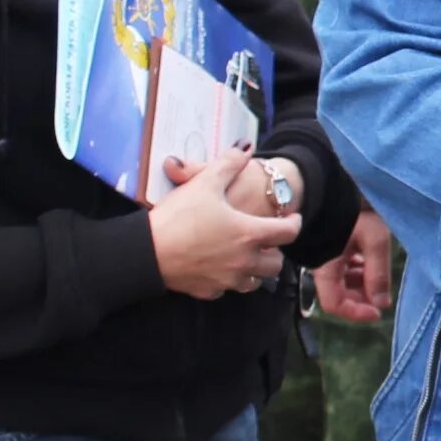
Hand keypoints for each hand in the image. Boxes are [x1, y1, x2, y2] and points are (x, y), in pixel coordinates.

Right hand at [149, 147, 303, 299]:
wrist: (145, 252)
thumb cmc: (178, 217)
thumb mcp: (204, 183)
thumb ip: (228, 164)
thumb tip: (244, 148)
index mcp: (250, 234)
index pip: (288, 233)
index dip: (295, 223)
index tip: (292, 218)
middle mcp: (244, 261)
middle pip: (276, 264)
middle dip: (275, 251)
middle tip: (267, 240)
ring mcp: (226, 281)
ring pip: (255, 282)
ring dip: (255, 269)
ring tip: (246, 255)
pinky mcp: (207, 292)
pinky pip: (226, 290)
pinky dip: (228, 280)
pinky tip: (219, 269)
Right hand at [314, 207, 395, 321]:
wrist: (336, 184)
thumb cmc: (354, 211)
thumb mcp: (374, 241)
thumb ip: (378, 274)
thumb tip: (381, 305)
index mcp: (325, 268)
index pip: (334, 304)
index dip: (356, 313)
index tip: (378, 312)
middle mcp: (321, 266)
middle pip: (339, 295)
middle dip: (362, 299)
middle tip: (383, 294)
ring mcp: (325, 257)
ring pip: (343, 282)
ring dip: (362, 284)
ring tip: (378, 275)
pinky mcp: (331, 248)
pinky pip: (343, 268)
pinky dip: (358, 271)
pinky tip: (369, 263)